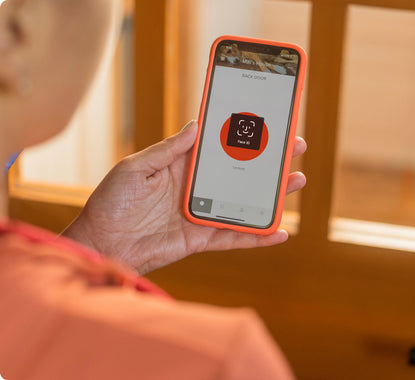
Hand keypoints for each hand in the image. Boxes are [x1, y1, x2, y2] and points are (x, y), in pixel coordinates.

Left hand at [62, 121, 306, 274]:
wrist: (101, 243)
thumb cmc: (111, 202)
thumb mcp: (135, 168)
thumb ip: (167, 150)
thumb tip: (196, 125)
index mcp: (182, 166)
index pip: (220, 148)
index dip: (243, 136)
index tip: (266, 123)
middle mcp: (197, 188)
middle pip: (241, 173)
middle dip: (269, 161)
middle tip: (294, 147)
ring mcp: (202, 214)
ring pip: (245, 203)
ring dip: (272, 195)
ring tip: (296, 181)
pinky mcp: (201, 239)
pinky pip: (235, 237)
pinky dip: (257, 236)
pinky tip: (279, 231)